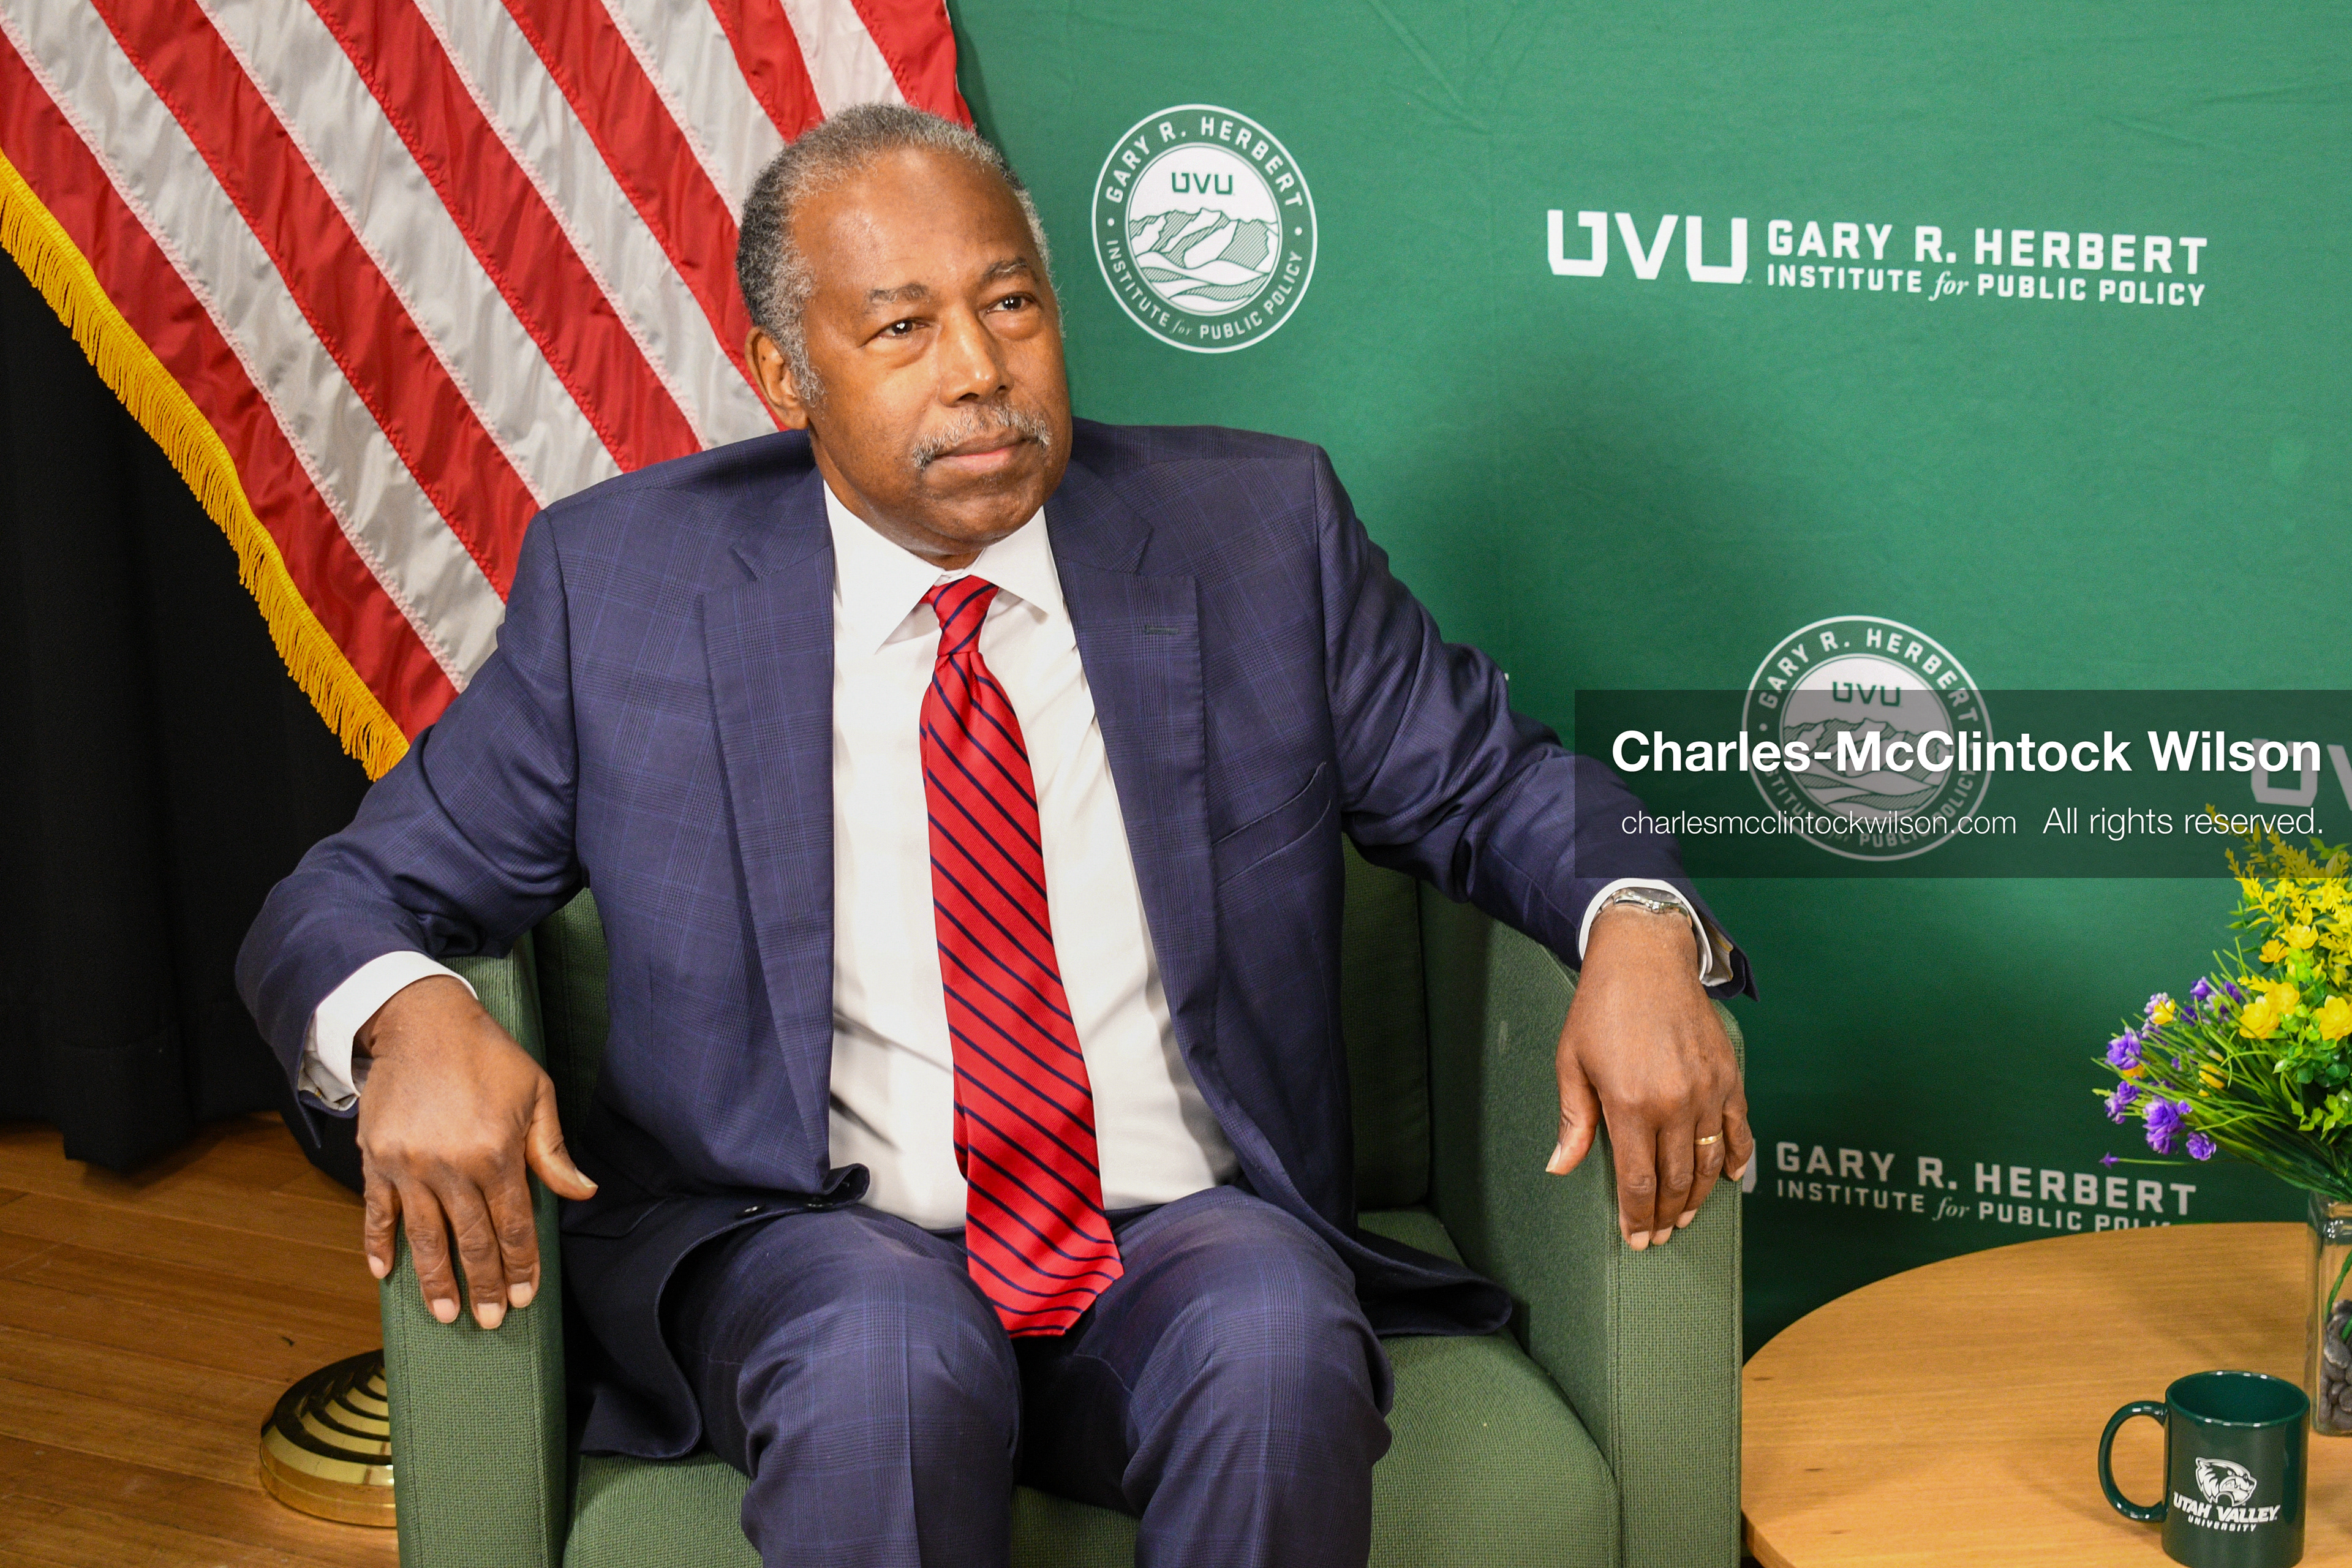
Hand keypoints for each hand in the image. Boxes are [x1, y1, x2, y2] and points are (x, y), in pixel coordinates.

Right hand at [353, 976, 595, 1327]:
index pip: (513, 1225)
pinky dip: (378, 1244)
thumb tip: (582, 1194)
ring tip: (447, 1314)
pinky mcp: (377, 1159)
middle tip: (492, 1321)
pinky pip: (378, 1212)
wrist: (423, 1021)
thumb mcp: (536, 1094)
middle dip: (485, 1284)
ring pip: (426, 1237)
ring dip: (436, 1281)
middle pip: (472, 1241)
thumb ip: (553, 1152)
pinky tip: (383, 1273)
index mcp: (497, 1153)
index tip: (524, 1296)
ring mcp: (410, 1166)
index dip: (521, 1265)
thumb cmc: (488, 1055)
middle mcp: (452, 1167)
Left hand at [1545, 905, 1751, 1250]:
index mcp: (1630, 1104)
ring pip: (1709, 1162)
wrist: (1645, 958)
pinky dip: (1737, 1159)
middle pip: (1675, 1180)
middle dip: (1666, 1215)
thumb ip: (1573, 1120)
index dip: (1638, 1217)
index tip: (1637, 1240)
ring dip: (1698, 1196)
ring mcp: (1708, 1090)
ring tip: (1684, 1215)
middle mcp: (1674, 1103)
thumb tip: (1561, 1167)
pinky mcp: (1729, 1075)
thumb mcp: (1571, 1062)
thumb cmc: (1600, 1008)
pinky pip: (1739, 1129)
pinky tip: (1729, 1180)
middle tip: (1659, 1235)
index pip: (1638, 1182)